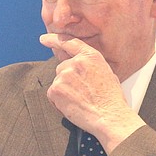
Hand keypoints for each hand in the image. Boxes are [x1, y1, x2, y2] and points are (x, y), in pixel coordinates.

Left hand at [39, 33, 142, 151]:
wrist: (109, 115)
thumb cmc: (111, 99)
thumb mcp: (106, 73)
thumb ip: (89, 65)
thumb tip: (76, 65)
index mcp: (91, 56)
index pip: (69, 43)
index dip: (55, 40)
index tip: (44, 39)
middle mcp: (76, 62)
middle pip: (62, 68)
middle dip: (67, 80)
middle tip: (81, 93)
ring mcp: (64, 75)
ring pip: (57, 81)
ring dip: (64, 91)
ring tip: (80, 100)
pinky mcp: (56, 88)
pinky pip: (51, 94)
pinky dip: (58, 102)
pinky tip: (72, 106)